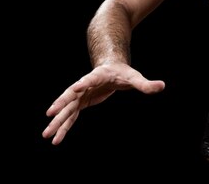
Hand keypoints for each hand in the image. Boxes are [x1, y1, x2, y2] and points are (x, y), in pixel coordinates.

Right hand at [42, 63, 165, 144]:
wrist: (111, 68)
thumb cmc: (123, 72)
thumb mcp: (134, 77)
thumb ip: (146, 84)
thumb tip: (162, 86)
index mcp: (97, 76)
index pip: (88, 79)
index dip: (82, 83)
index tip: (74, 89)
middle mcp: (84, 85)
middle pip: (71, 95)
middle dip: (60, 105)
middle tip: (49, 114)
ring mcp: (80, 95)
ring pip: (67, 109)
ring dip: (57, 121)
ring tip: (46, 135)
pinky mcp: (81, 103)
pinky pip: (70, 117)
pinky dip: (64, 127)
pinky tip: (56, 139)